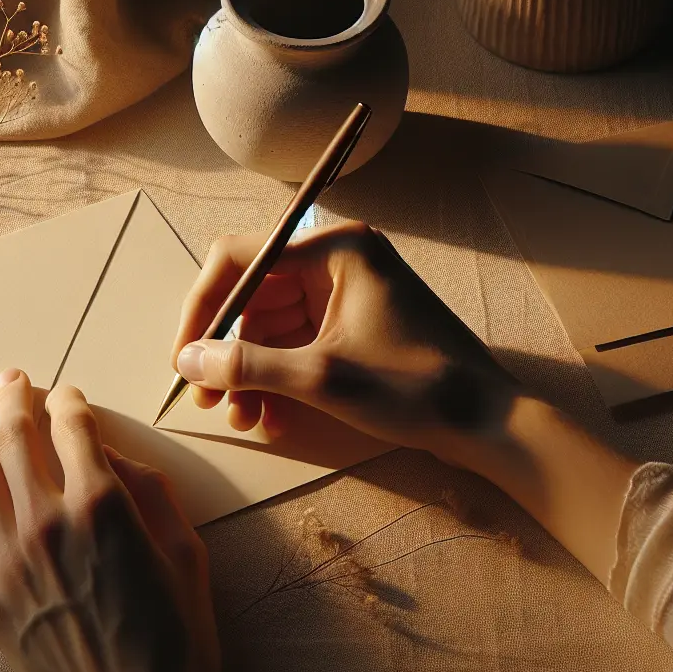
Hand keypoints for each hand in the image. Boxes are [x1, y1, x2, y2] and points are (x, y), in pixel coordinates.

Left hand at [0, 369, 224, 671]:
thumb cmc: (177, 646)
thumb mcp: (187, 557)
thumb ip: (151, 494)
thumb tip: (114, 455)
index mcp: (105, 508)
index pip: (73, 428)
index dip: (67, 402)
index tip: (66, 395)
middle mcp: (49, 525)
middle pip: (15, 439)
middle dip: (13, 399)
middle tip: (12, 379)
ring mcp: (10, 562)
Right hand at [171, 221, 520, 472]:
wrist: (489, 422)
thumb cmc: (418, 388)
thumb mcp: (322, 377)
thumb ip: (248, 365)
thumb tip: (188, 361)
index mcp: (335, 249)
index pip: (240, 260)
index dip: (203, 309)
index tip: (183, 358)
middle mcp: (338, 260)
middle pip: (252, 295)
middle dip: (227, 350)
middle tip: (207, 399)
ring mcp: (347, 293)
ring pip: (271, 326)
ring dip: (251, 372)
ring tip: (244, 419)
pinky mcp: (353, 325)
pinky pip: (297, 343)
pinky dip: (279, 378)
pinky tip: (272, 418)